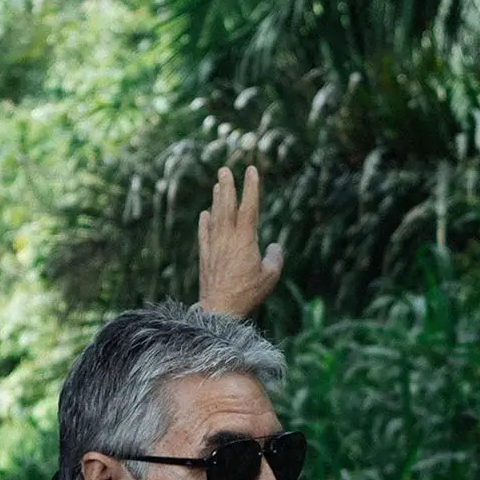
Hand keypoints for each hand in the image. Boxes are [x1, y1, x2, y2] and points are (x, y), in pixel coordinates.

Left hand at [197, 165, 282, 315]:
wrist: (220, 309)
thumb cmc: (248, 294)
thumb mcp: (270, 276)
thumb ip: (275, 258)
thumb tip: (274, 246)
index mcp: (245, 240)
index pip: (249, 207)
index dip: (251, 187)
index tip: (251, 170)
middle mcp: (227, 239)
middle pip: (227, 206)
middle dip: (227, 186)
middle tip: (224, 169)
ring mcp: (214, 247)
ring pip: (214, 217)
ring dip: (216, 200)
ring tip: (217, 185)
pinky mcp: (205, 258)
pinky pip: (204, 234)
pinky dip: (204, 222)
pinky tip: (205, 214)